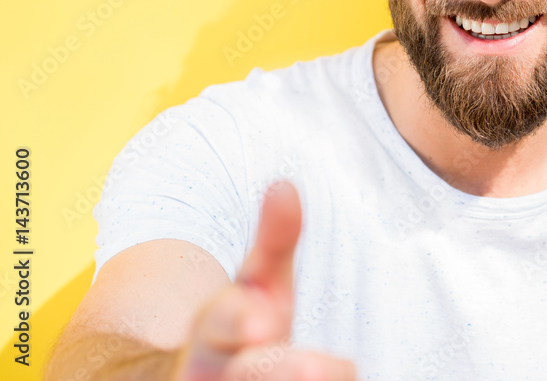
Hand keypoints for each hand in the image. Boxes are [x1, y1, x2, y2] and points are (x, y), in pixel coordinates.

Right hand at [170, 180, 355, 379]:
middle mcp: (207, 377)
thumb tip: (285, 184)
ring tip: (339, 374)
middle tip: (326, 370)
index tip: (267, 316)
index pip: (215, 323)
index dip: (236, 319)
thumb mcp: (257, 289)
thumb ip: (273, 244)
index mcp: (212, 336)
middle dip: (278, 372)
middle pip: (238, 376)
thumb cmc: (244, 336)